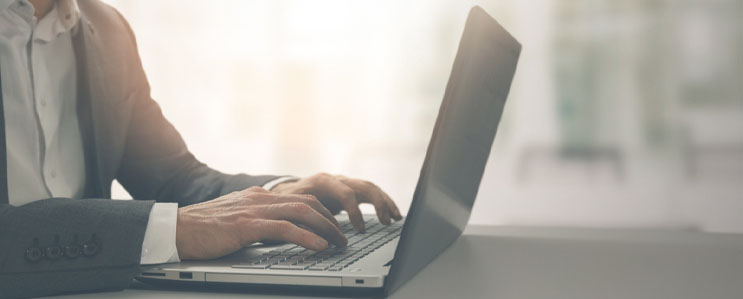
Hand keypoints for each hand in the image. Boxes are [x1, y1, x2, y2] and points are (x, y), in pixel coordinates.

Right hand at [176, 186, 346, 259]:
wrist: (174, 229)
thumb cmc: (201, 230)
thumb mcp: (235, 220)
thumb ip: (256, 221)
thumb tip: (277, 234)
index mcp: (257, 196)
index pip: (299, 199)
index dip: (322, 212)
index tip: (334, 226)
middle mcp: (259, 198)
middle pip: (307, 203)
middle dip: (330, 220)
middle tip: (343, 237)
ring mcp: (253, 210)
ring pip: (301, 212)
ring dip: (325, 228)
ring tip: (338, 243)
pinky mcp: (247, 226)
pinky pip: (285, 229)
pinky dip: (306, 237)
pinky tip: (319, 246)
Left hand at [271, 173, 401, 232]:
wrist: (288, 189)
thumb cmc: (289, 199)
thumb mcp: (291, 206)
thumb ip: (302, 216)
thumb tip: (311, 233)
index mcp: (324, 181)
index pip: (346, 192)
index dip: (355, 211)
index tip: (360, 230)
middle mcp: (338, 179)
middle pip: (364, 186)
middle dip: (378, 203)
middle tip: (386, 222)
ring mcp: (345, 183)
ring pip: (371, 188)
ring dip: (385, 202)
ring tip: (396, 218)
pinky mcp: (350, 189)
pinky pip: (371, 193)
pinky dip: (383, 203)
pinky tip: (392, 216)